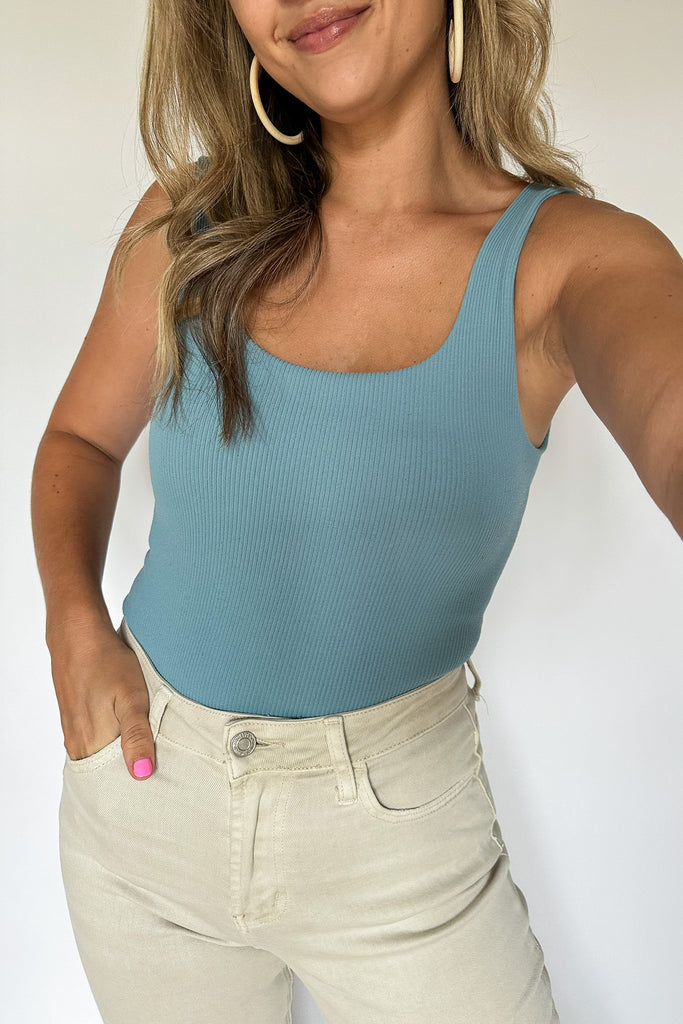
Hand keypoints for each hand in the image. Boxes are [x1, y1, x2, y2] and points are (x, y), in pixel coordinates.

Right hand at [53, 627, 156, 779]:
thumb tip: (141, 774)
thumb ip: (136, 736)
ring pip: (99, 757)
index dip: (134, 784)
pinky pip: (92, 744)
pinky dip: (108, 745)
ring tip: (142, 754)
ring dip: (119, 758)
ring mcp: (73, 732)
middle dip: (128, 774)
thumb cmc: (108, 663)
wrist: (78, 635)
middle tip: (154, 769)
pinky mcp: (73, 720)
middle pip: (105, 773)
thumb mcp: (132, 698)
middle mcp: (77, 744)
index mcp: (91, 744)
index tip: (155, 784)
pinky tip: (123, 735)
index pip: (112, 782)